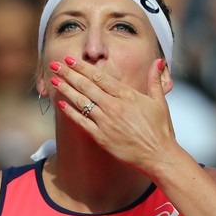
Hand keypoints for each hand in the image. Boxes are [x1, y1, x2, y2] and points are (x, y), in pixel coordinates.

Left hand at [50, 56, 176, 171]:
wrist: (158, 156)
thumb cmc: (160, 129)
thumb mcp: (160, 102)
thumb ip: (154, 80)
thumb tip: (158, 61)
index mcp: (127, 95)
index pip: (100, 77)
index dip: (83, 67)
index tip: (71, 59)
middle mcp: (114, 106)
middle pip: (86, 86)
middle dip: (69, 74)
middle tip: (55, 64)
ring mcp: (106, 122)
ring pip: (81, 102)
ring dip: (66, 89)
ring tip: (54, 81)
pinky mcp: (101, 137)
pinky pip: (81, 122)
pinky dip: (70, 112)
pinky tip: (61, 103)